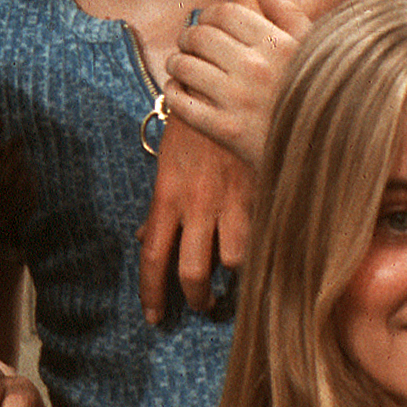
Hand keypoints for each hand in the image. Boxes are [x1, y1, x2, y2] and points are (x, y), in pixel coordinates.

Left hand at [136, 125, 254, 323]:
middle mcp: (197, 204)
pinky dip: (263, 250)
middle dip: (195, 298)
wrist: (220, 88)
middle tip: (200, 306)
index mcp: (167, 197)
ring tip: (235, 281)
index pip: (152, 257)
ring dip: (233, 277)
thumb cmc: (190, 129)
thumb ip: (158, 208)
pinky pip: (264, 234)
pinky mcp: (261, 191)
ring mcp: (232, 199)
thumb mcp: (165, 167)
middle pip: (192, 270)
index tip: (153, 317)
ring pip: (234, 260)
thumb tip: (141, 238)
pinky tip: (265, 255)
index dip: (151, 293)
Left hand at [163, 0, 312, 169]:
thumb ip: (288, 14)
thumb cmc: (317, 94)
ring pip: (184, 67)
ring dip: (175, 64)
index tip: (205, 24)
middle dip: (186, 38)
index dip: (207, 15)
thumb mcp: (313, 51)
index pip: (224, 13)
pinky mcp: (226, 130)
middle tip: (187, 45)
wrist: (325, 153)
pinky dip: (172, 94)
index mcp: (278, 44)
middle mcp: (256, 68)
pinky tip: (177, 92)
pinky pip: (182, 104)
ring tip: (179, 67)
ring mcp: (239, 100)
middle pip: (199, 36)